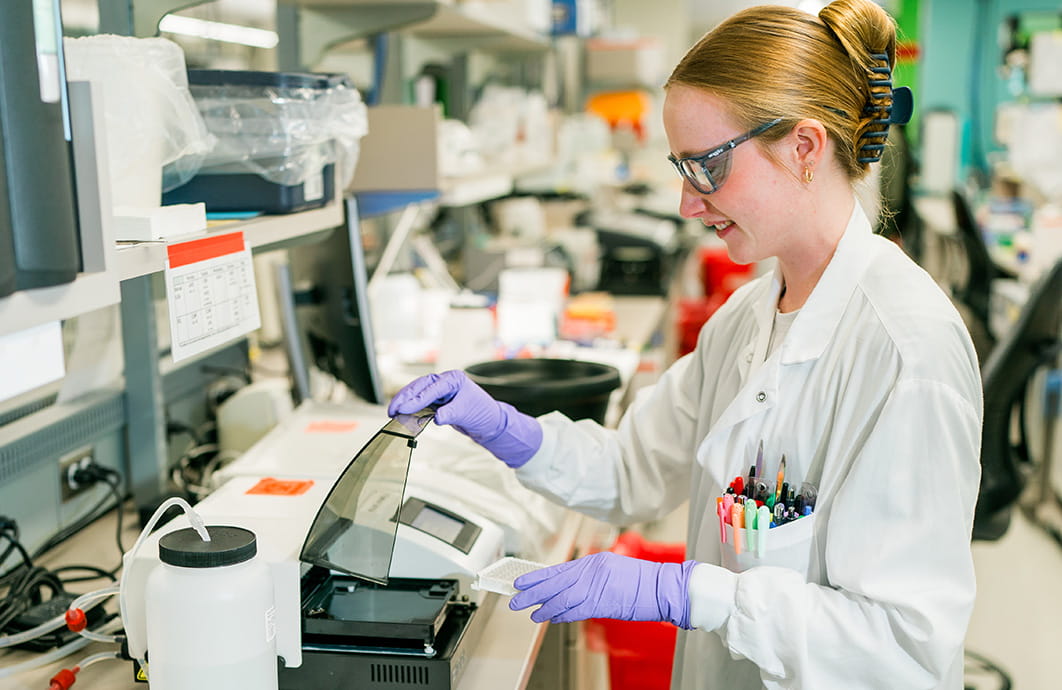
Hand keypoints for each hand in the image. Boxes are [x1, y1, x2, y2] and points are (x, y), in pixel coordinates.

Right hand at [388, 370, 541, 467]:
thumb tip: (435, 418)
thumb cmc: (483, 412)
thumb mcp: (466, 412)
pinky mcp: (438, 401)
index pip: (431, 388)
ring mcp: (441, 391)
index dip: (416, 399)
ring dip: (405, 402)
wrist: (489, 422)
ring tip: (393, 412)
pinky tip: (403, 414)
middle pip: (420, 386)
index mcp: (454, 379)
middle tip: (393, 409)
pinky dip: (411, 408)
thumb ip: (450, 414)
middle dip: (405, 397)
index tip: (404, 408)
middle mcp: (445, 382)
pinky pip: (421, 403)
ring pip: (418, 393)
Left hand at [509, 551, 696, 627]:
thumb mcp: (613, 570)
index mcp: (594, 561)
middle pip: (555, 581)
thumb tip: (570, 586)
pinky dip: (561, 614)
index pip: (559, 569)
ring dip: (544, 605)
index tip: (522, 580)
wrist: (664, 587)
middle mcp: (592, 570)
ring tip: (530, 610)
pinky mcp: (603, 601)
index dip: (538, 576)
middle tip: (516, 597)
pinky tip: (550, 616)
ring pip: (562, 597)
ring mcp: (597, 585)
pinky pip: (576, 609)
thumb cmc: (643, 581)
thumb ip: (591, 576)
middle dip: (533, 590)